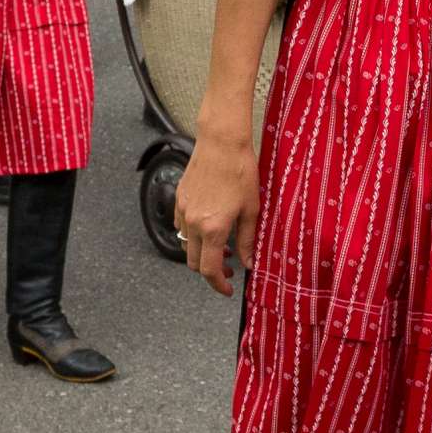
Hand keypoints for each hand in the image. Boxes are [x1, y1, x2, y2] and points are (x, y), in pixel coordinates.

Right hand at [173, 137, 261, 296]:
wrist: (221, 143)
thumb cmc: (241, 171)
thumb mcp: (252, 209)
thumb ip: (248, 240)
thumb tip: (250, 262)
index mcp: (212, 228)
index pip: (209, 270)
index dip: (218, 284)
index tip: (228, 289)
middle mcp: (193, 223)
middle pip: (194, 262)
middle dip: (210, 270)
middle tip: (229, 267)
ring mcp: (183, 211)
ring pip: (186, 245)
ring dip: (201, 252)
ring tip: (222, 245)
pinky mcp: (180, 199)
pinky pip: (182, 227)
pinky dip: (193, 235)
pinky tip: (210, 226)